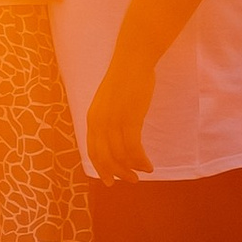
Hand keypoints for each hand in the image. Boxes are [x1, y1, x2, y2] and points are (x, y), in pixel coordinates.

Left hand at [84, 42, 155, 180]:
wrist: (133, 61)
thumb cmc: (125, 79)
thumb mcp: (109, 102)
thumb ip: (108, 119)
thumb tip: (115, 138)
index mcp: (92, 119)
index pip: (93, 152)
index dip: (101, 169)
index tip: (110, 180)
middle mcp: (99, 123)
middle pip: (105, 158)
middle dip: (117, 173)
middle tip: (131, 180)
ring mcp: (114, 122)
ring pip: (120, 156)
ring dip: (133, 169)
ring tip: (144, 173)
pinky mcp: (130, 119)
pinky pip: (134, 149)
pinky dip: (141, 160)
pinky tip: (149, 165)